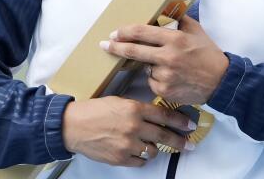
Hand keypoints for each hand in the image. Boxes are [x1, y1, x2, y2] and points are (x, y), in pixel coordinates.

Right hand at [62, 96, 195, 165]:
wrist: (73, 126)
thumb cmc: (94, 111)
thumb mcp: (119, 101)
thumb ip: (138, 108)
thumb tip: (156, 115)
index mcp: (134, 109)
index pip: (165, 115)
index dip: (180, 121)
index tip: (190, 125)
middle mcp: (134, 127)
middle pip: (164, 136)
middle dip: (180, 141)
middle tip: (189, 144)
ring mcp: (127, 144)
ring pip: (153, 151)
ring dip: (155, 148)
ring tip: (152, 145)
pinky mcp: (120, 158)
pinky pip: (140, 161)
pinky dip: (142, 158)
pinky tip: (139, 152)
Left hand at [100, 15, 229, 104]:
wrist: (221, 81)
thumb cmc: (208, 54)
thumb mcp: (196, 30)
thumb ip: (178, 20)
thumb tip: (163, 12)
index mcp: (174, 39)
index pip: (142, 33)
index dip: (125, 32)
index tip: (114, 32)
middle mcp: (168, 57)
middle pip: (134, 51)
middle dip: (116, 47)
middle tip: (105, 44)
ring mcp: (166, 75)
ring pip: (145, 69)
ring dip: (150, 66)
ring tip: (170, 66)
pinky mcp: (165, 91)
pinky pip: (152, 82)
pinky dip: (157, 80)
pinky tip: (171, 77)